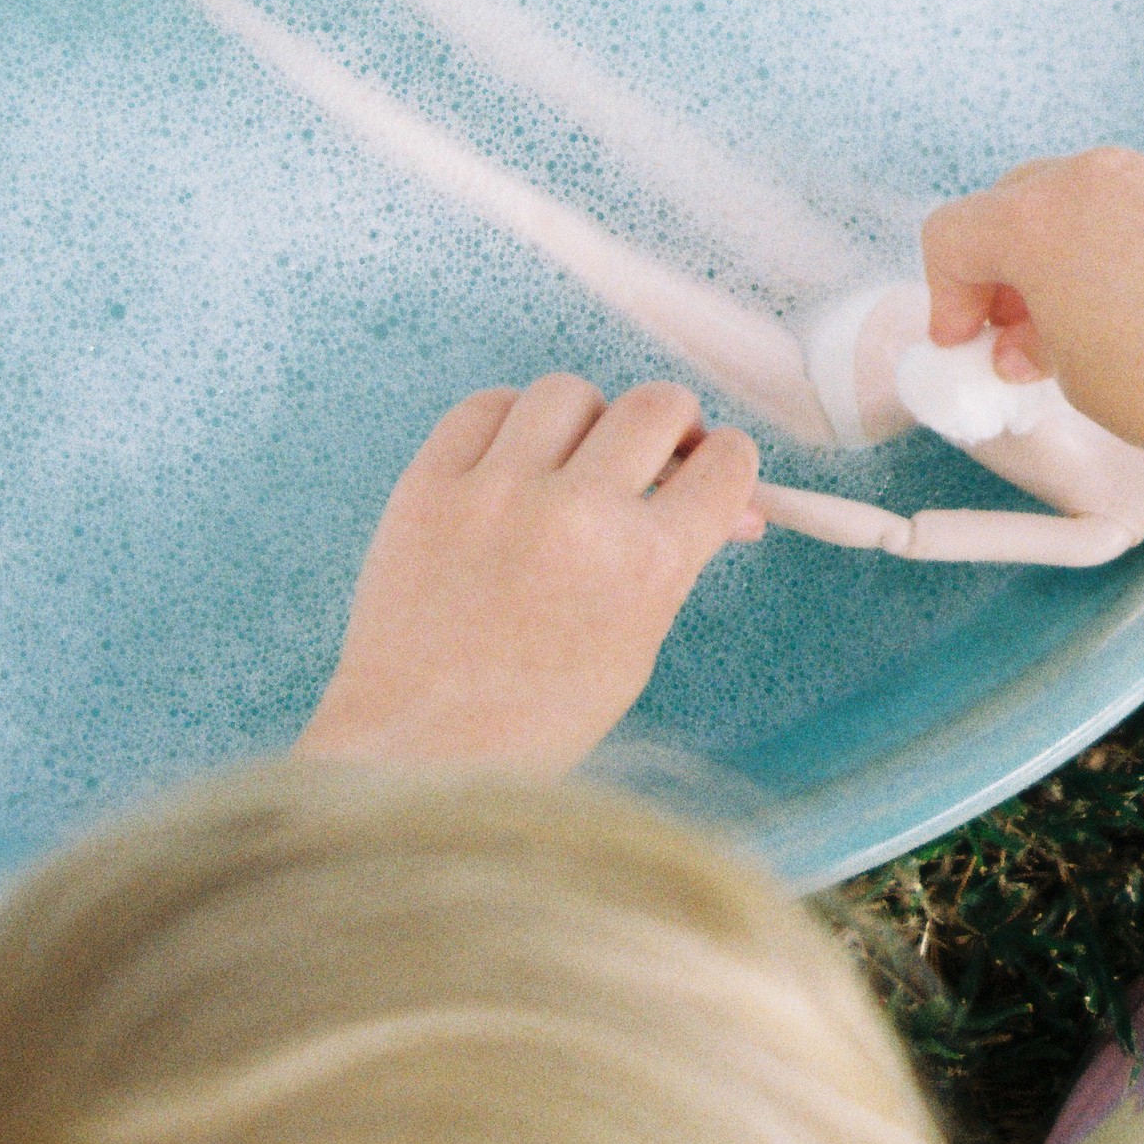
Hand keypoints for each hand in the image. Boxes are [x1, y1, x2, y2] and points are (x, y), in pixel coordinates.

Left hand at [300, 377, 760, 774]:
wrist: (419, 752)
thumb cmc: (535, 718)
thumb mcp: (637, 645)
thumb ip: (679, 561)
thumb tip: (723, 502)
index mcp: (646, 563)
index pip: (725, 460)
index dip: (724, 463)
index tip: (707, 472)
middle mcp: (578, 513)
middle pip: (657, 404)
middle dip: (669, 428)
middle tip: (652, 456)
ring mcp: (496, 492)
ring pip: (570, 391)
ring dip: (586, 419)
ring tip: (572, 461)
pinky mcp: (427, 485)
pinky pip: (484, 405)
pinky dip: (509, 421)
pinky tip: (512, 458)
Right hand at [918, 149, 1143, 476]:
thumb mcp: (1069, 372)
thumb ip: (1036, 338)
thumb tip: (1036, 335)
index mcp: (1037, 217)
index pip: (954, 234)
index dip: (946, 295)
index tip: (964, 341)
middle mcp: (1099, 178)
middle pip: (1021, 201)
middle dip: (1009, 266)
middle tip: (1020, 331)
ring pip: (1097, 201)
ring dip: (1078, 252)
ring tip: (1098, 322)